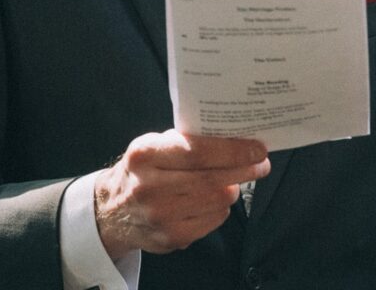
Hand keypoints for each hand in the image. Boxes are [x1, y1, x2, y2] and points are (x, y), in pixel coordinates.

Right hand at [94, 129, 268, 258]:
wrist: (114, 210)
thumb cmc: (142, 171)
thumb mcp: (153, 145)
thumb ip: (186, 141)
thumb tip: (232, 136)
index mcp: (145, 155)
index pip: (197, 152)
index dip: (233, 151)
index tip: (257, 148)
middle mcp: (149, 187)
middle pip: (211, 179)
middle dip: (243, 170)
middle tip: (261, 163)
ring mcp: (160, 216)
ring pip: (216, 201)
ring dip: (232, 188)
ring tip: (234, 179)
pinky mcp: (170, 238)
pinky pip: (213, 220)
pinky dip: (221, 208)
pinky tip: (216, 199)